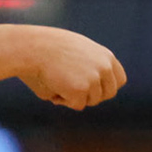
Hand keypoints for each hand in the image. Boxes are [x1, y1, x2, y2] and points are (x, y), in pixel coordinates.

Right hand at [11, 27, 125, 109]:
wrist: (33, 47)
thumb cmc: (47, 49)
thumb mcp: (76, 52)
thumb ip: (88, 68)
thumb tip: (87, 91)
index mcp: (106, 56)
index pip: (119, 80)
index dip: (105, 87)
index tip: (92, 90)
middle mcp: (105, 67)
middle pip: (108, 94)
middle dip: (91, 96)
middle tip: (71, 91)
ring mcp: (94, 78)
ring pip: (91, 101)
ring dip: (75, 97)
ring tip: (58, 83)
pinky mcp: (82, 89)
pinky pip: (77, 105)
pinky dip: (65, 101)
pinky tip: (54, 87)